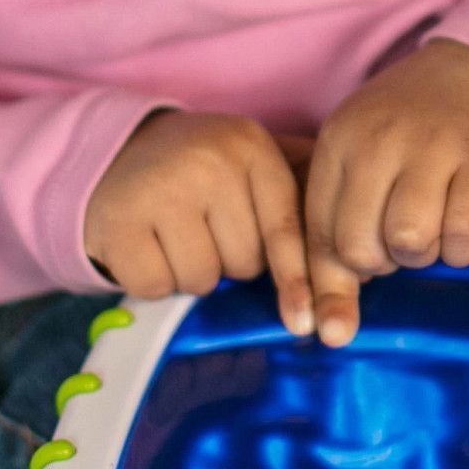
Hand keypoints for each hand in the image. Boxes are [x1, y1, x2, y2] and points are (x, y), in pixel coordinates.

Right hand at [84, 112, 311, 332]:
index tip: (305, 320)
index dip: (297, 278)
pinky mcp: (119, 221)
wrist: (116, 151)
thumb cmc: (202, 170)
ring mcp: (161, 189)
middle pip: (245, 262)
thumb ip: (301, 198)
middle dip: (231, 262)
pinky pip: (156, 286)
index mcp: (252, 147)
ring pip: (202, 279)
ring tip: (176, 235)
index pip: (284, 228)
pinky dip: (153, 280)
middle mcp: (210, 162)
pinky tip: (147, 245)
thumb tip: (352, 272)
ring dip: (192, 274)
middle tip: (207, 230)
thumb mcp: (253, 162)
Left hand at [306, 40, 468, 346]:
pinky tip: (465, 228)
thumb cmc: (415, 127)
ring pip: (410, 243)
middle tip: (402, 239)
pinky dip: (463, 248)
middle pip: (361, 248)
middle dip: (383, 262)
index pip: (317, 234)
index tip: (348, 299)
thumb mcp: (363, 156)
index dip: (333, 277)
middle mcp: (380, 138)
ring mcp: (435, 143)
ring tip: (434, 229)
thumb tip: (327, 330)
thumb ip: (338, 229)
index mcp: (339, 139)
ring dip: (425, 254)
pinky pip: (463, 234)